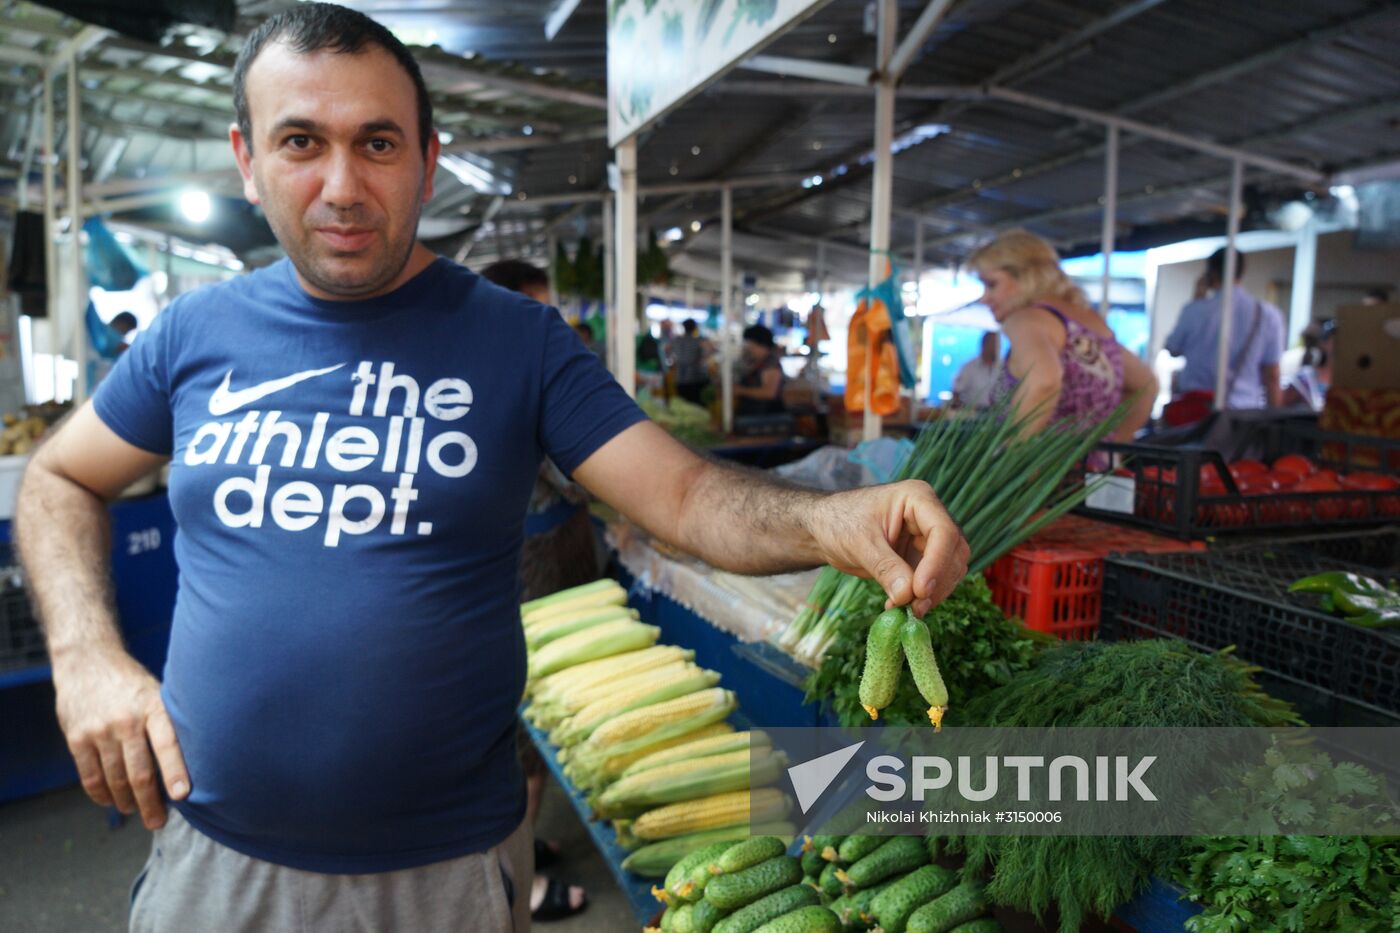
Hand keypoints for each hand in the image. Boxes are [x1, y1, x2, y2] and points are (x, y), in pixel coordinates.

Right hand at [51, 648, 188, 828]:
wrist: (87, 661)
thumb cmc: (132, 683)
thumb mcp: (158, 692)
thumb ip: (168, 723)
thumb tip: (190, 762)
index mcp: (154, 707)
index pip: (168, 744)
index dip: (176, 771)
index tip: (183, 796)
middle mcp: (127, 720)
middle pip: (140, 772)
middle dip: (150, 803)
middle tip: (157, 822)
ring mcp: (100, 730)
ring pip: (115, 779)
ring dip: (126, 802)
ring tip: (135, 811)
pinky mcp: (76, 737)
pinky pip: (90, 776)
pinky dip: (101, 794)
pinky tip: (111, 801)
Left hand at [809, 479, 969, 616]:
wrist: (824, 527)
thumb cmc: (839, 521)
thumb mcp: (860, 543)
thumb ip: (885, 568)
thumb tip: (907, 596)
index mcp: (918, 498)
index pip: (943, 531)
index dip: (937, 563)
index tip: (919, 590)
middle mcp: (929, 516)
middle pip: (954, 552)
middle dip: (938, 582)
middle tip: (916, 607)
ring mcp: (927, 538)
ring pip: (950, 569)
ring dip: (933, 593)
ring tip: (906, 609)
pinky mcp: (921, 558)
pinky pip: (934, 580)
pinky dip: (923, 596)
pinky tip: (900, 605)